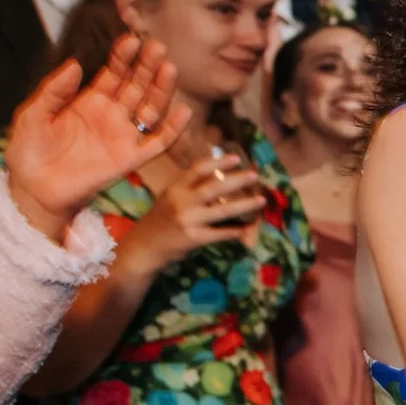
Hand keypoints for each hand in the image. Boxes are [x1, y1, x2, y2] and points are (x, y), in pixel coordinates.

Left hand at [4, 38, 189, 241]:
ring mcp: (123, 136)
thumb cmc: (29, 151)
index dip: (123, 57)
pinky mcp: (130, 159)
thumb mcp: (32, 115)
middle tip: (157, 47)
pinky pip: (158, 142)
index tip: (131, 40)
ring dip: (161, 89)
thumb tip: (75, 64)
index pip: (113, 73)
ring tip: (169, 69)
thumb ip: (53, 91)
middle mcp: (112, 115)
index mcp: (90, 101)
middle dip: (147, 66)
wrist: (34, 190)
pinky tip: (183, 112)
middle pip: (137, 86)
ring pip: (151, 108)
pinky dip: (173, 129)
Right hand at [124, 146, 265, 269]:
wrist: (144, 246)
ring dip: (245, 205)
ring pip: (223, 210)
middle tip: (255, 175)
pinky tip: (248, 227)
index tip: (237, 158)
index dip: (218, 162)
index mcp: (175, 188)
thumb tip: (220, 177)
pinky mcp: (194, 238)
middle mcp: (181, 201)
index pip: (197, 169)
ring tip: (261, 200)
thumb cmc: (160, 220)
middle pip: (214, 187)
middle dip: (237, 180)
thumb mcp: (169, 198)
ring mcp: (188, 220)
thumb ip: (189, 188)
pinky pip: (221, 233)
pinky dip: (236, 230)